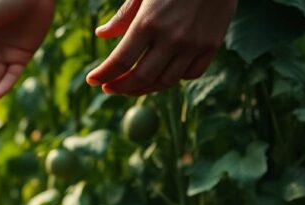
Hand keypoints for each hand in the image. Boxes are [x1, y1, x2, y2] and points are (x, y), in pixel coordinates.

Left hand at [86, 0, 237, 95]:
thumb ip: (123, 15)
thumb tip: (101, 35)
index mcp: (148, 22)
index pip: (119, 61)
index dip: (102, 75)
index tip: (92, 80)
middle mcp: (172, 37)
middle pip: (140, 77)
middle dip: (119, 87)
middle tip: (108, 87)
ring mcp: (194, 44)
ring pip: (165, 82)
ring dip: (143, 89)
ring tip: (130, 86)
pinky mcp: (213, 45)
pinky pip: (190, 74)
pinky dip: (174, 78)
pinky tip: (162, 74)